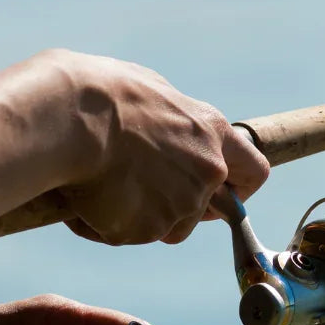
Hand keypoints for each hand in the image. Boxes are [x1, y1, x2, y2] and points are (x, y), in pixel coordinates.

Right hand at [42, 49, 269, 245]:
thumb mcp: (149, 90)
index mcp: (210, 131)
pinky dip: (102, 222)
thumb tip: (163, 128)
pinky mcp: (146, 229)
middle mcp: (206, 171)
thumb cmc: (101, 94)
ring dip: (136, 215)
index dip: (236, 188)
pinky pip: (124, 234)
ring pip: (163, 227)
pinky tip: (80, 196)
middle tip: (133, 188)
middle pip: (201, 209)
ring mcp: (180, 204)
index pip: (252, 172)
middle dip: (172, 206)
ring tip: (98, 185)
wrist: (71, 119)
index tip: (218, 192)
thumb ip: (170, 120)